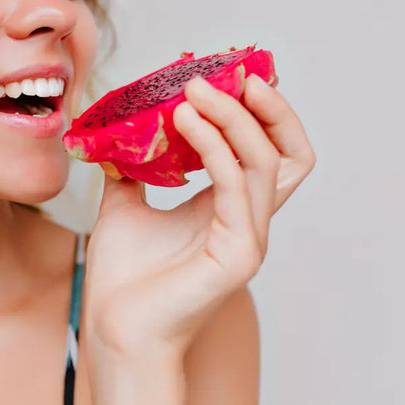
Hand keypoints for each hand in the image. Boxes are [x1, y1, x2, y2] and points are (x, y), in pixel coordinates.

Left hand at [84, 73, 314, 359]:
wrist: (114, 333)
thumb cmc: (123, 281)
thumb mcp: (124, 208)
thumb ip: (132, 170)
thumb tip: (117, 132)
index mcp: (229, 210)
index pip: (270, 151)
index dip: (261, 111)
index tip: (229, 74)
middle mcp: (249, 221)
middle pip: (289, 152)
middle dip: (269, 107)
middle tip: (234, 71)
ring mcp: (250, 238)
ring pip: (265, 162)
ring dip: (232, 117)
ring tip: (193, 90)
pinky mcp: (239, 255)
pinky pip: (236, 186)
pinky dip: (215, 147)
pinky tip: (184, 121)